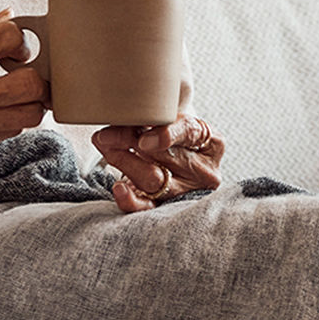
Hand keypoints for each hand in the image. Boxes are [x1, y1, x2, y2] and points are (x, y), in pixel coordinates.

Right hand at [0, 11, 46, 179]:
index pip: (12, 38)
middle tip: (20, 69)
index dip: (18, 37)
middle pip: (33, 86)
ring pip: (29, 116)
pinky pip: (8, 132)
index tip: (10, 44)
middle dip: (34, 74)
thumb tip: (6, 17)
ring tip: (8, 90)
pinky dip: (8, 117)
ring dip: (27, 100)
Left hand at [93, 114, 224, 212]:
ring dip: (123, 161)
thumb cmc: (178, 136)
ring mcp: (187, 191)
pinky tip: (119, 188)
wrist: (178, 157)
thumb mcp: (177, 121)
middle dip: (130, 142)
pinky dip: (130, 198)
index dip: (166, 134)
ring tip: (105, 147)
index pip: (190, 132)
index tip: (143, 138)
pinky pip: (148, 206)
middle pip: (166, 156)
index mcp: (213, 143)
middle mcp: (204, 171)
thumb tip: (126, 113)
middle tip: (106, 135)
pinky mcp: (167, 206)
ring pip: (153, 179)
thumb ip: (158, 118)